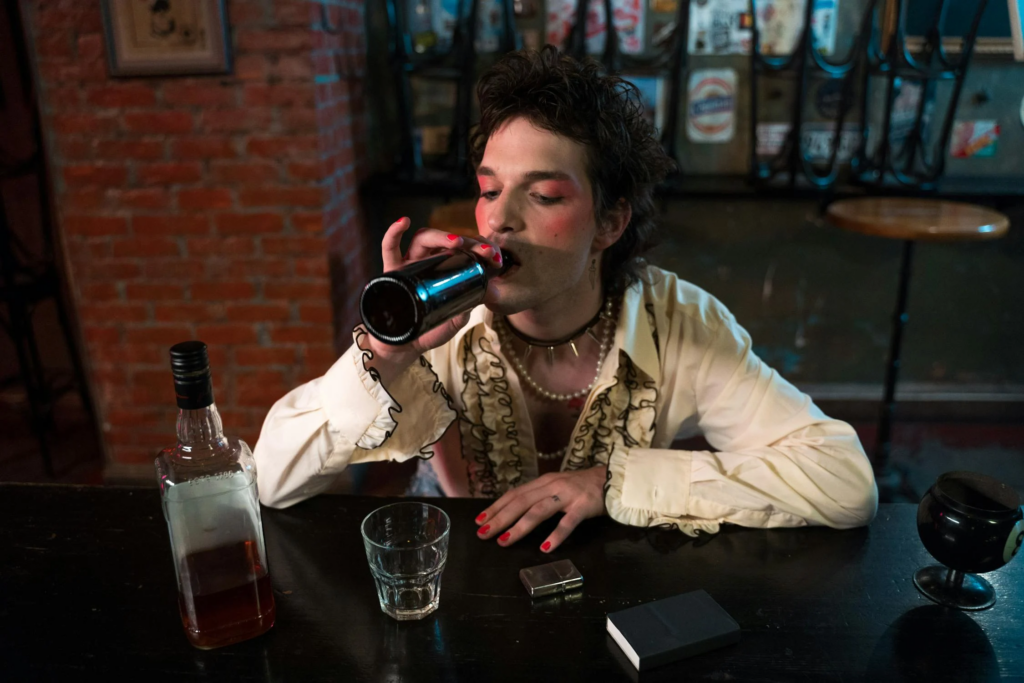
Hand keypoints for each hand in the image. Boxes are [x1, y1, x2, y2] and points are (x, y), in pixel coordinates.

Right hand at [364, 218, 501, 382]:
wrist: (403, 347)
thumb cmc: (428, 331)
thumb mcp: (451, 323)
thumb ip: (463, 313)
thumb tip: (479, 298)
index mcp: (445, 270)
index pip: (464, 250)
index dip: (480, 249)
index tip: (495, 257)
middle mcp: (428, 262)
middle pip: (447, 241)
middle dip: (468, 242)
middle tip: (483, 250)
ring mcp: (409, 264)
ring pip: (423, 239)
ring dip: (440, 236)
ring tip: (456, 242)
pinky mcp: (391, 272)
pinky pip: (389, 248)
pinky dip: (393, 233)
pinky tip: (403, 221)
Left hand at [474, 466, 607, 552]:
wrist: (615, 479)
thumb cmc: (584, 487)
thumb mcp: (558, 487)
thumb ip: (540, 496)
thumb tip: (516, 511)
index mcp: (543, 482)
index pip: (514, 494)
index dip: (496, 507)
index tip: (479, 520)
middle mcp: (552, 486)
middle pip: (520, 502)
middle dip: (499, 518)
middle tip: (483, 533)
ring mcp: (567, 495)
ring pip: (538, 511)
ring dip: (519, 527)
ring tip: (504, 541)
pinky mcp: (583, 506)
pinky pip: (567, 522)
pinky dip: (555, 535)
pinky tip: (544, 548)